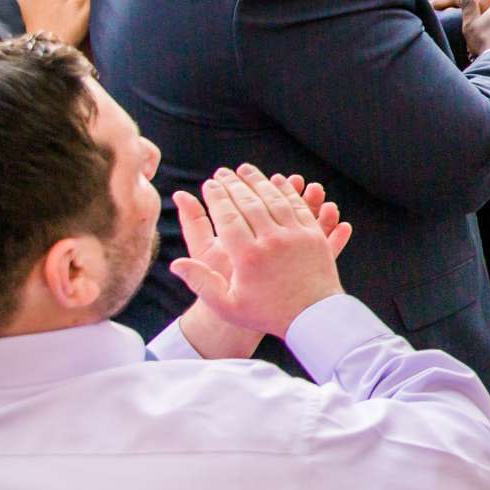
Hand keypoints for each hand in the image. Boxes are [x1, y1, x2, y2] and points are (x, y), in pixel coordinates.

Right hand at [167, 165, 347, 338]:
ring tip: (245, 170)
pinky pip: (298, 206)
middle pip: (250, 203)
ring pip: (275, 200)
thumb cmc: (268, 314)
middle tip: (223, 172)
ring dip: (259, 181)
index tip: (208, 184)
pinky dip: (286, 191)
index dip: (217, 197)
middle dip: (234, 184)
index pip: (227, 216)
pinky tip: (277, 181)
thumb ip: (200, 283)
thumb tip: (175, 264)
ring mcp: (297, 237)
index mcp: (247, 257)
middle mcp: (272, 242)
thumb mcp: (228, 305)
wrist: (314, 318)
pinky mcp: (314, 237)